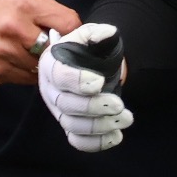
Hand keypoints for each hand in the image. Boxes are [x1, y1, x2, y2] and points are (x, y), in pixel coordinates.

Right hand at [0, 0, 80, 84]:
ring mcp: (4, 54)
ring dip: (42, 64)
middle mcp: (14, 31)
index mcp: (25, 6)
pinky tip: (21, 61)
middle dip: (57, 51)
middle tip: (53, 48)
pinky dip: (27, 73)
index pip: (67, 24)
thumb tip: (76, 32)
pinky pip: (25, 79)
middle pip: (54, 51)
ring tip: (35, 54)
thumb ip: (53, 12)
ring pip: (41, 69)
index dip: (74, 32)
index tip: (72, 36)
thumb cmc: (0, 5)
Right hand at [38, 23, 132, 151]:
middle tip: (119, 105)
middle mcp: (50, 90)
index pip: (58, 75)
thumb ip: (95, 33)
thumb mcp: (89, 36)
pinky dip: (96, 143)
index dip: (77, 80)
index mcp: (51, 65)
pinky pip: (77, 141)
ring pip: (73, 125)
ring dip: (100, 126)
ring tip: (125, 119)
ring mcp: (58, 111)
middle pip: (66, 104)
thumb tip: (107, 33)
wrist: (87, 65)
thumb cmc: (85, 49)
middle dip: (94, 107)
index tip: (99, 82)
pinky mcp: (68, 126)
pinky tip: (117, 136)